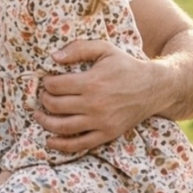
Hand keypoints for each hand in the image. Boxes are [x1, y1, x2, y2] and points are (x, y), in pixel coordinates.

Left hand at [36, 40, 155, 152]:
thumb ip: (79, 48)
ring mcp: (101, 122)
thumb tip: (53, 57)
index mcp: (92, 82)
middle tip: (43, 96)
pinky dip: (62, 144)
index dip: (46, 83)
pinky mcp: (107, 134)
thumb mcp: (105, 49)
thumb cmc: (126, 66)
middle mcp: (95, 104)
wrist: (154, 88)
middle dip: (44, 100)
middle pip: (55, 106)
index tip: (46, 81)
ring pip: (63, 126)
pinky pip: (80, 144)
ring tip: (38, 116)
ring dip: (45, 122)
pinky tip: (50, 140)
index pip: (56, 86)